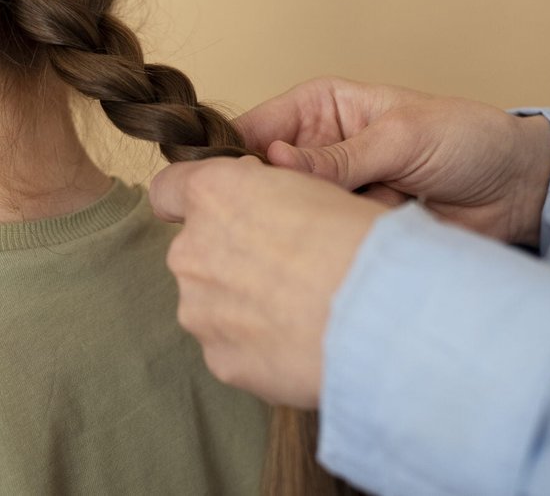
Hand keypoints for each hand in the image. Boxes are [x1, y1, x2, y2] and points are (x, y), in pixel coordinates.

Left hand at [149, 156, 384, 407]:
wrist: (382, 315)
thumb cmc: (361, 240)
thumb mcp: (316, 188)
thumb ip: (268, 198)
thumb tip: (269, 209)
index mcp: (214, 194)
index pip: (167, 191)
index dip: (193, 201)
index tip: (224, 213)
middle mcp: (191, 250)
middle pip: (196, 251)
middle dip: (231, 259)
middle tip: (289, 270)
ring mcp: (199, 310)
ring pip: (211, 303)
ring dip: (243, 306)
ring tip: (301, 312)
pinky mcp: (219, 360)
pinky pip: (231, 347)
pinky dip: (257, 346)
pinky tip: (299, 343)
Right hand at [236, 76, 549, 247]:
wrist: (520, 191)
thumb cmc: (468, 140)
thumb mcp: (402, 137)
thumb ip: (339, 156)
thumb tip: (274, 164)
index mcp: (319, 109)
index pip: (254, 131)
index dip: (229, 159)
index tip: (217, 191)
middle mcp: (316, 152)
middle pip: (261, 181)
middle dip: (258, 204)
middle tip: (256, 226)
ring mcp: (333, 196)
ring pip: (288, 219)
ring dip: (293, 233)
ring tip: (297, 247)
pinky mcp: (351, 232)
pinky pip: (321, 246)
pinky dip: (322, 255)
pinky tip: (324, 261)